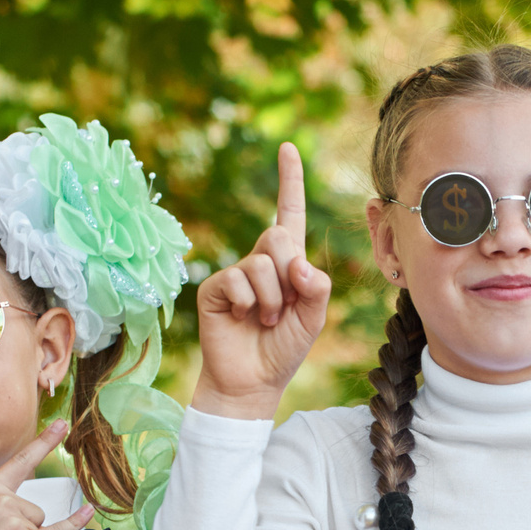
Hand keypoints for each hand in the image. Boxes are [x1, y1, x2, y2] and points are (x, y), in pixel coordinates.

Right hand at [0, 422, 96, 529]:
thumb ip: (2, 505)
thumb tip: (30, 514)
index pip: (22, 461)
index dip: (44, 442)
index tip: (62, 424)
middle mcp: (2, 499)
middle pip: (35, 508)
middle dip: (23, 527)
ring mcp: (14, 519)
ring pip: (39, 523)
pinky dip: (74, 523)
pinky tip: (87, 512)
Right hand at [191, 143, 333, 421]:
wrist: (252, 382)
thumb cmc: (284, 349)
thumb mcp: (314, 318)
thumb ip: (316, 287)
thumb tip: (298, 262)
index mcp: (288, 264)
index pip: (288, 213)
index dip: (289, 181)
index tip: (288, 147)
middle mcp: (260, 261)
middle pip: (278, 236)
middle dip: (288, 274)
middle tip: (284, 308)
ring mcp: (235, 273)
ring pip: (261, 263)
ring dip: (272, 300)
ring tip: (266, 321)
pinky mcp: (214, 287)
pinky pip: (237, 280)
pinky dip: (247, 304)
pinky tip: (241, 319)